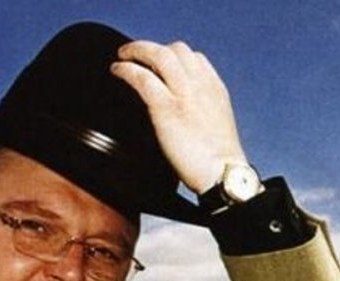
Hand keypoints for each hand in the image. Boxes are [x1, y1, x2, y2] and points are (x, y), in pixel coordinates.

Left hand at [111, 40, 247, 194]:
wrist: (222, 172)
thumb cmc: (217, 162)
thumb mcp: (213, 128)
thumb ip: (199, 115)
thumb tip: (180, 119)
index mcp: (214, 89)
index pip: (195, 58)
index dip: (175, 56)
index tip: (159, 64)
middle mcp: (200, 85)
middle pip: (177, 49)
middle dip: (153, 48)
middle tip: (135, 53)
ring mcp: (184, 93)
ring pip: (158, 55)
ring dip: (136, 51)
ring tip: (122, 56)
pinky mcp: (166, 107)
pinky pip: (142, 78)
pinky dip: (126, 70)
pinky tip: (117, 71)